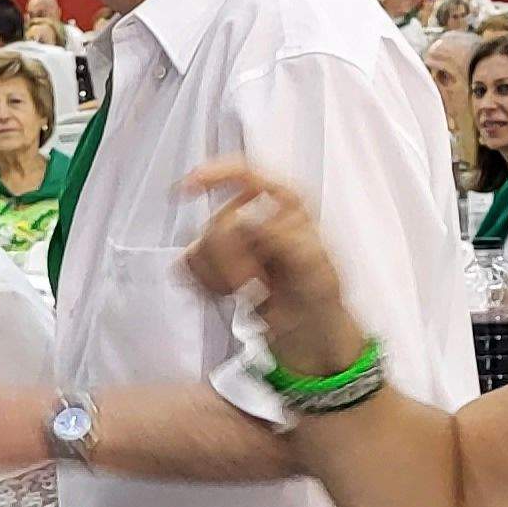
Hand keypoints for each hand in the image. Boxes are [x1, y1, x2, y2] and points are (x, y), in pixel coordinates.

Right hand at [178, 160, 364, 377]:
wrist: (308, 331)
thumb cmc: (320, 295)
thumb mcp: (314, 264)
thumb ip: (283, 239)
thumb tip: (249, 225)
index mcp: (285, 204)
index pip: (244, 176)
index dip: (213, 176)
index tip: (187, 188)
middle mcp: (254, 214)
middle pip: (217, 225)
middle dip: (234, 261)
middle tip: (259, 283)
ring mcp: (232, 240)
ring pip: (199, 246)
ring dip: (220, 276)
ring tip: (249, 290)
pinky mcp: (214, 264)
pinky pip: (188, 264)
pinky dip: (205, 283)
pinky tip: (227, 293)